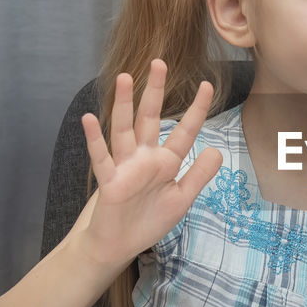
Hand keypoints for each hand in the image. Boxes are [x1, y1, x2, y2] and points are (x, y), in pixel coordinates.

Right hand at [78, 59, 223, 266]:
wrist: (120, 244)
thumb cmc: (149, 220)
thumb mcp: (182, 199)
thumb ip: (199, 175)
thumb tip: (217, 149)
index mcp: (166, 162)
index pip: (184, 131)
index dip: (196, 110)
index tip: (207, 85)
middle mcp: (144, 158)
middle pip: (150, 118)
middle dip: (155, 92)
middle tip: (158, 63)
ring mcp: (125, 167)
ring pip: (124, 129)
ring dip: (124, 104)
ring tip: (124, 78)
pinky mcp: (109, 181)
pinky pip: (101, 158)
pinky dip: (95, 139)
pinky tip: (89, 118)